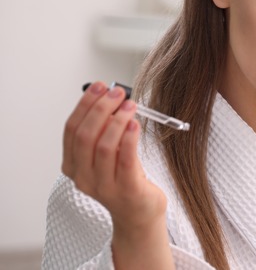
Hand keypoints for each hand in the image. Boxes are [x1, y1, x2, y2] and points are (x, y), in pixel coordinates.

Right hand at [62, 82, 171, 265]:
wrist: (139, 213)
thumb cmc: (124, 178)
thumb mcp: (107, 155)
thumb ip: (104, 131)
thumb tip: (110, 97)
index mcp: (73, 166)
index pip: (72, 130)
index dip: (85, 105)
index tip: (99, 86)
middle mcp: (83, 177)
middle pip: (85, 136)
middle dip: (101, 109)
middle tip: (118, 93)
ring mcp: (103, 186)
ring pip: (104, 146)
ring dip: (117, 120)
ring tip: (131, 105)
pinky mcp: (126, 190)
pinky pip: (125, 160)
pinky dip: (129, 138)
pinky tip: (135, 124)